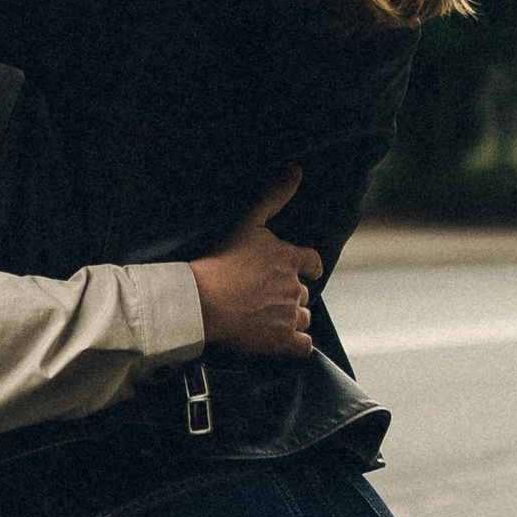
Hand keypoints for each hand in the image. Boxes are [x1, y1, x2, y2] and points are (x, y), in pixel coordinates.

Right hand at [188, 169, 321, 357]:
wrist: (204, 300)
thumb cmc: (222, 260)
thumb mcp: (249, 222)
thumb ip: (274, 197)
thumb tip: (296, 170)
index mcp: (289, 259)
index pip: (312, 263)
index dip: (307, 268)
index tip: (301, 271)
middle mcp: (294, 288)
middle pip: (304, 293)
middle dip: (290, 295)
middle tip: (266, 297)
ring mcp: (289, 315)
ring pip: (303, 318)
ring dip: (291, 318)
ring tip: (267, 318)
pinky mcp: (282, 340)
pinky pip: (302, 346)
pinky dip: (296, 345)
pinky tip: (281, 341)